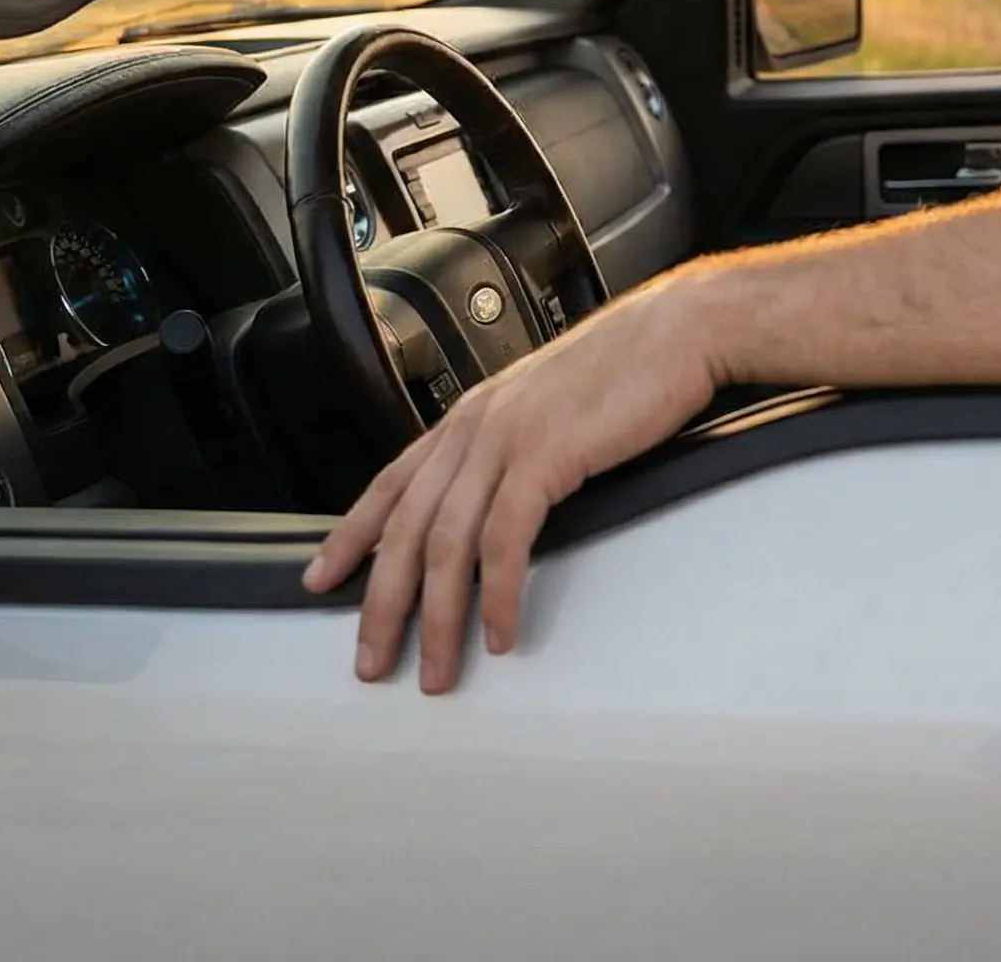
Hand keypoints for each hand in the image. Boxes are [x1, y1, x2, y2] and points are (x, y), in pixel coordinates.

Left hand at [302, 281, 716, 692]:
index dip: (352, 535)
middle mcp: (476, 424)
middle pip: (408, 529)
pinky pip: (505, 541)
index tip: (322, 580)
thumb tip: (500, 495)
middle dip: (383, 604)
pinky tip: (499, 631)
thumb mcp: (551, 401)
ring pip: (447, 544)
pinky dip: (497, 595)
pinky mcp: (546, 455)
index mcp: (473, 411)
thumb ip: (516, 441)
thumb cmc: (630, 363)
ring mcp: (507, 438)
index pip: (392, 481)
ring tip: (438, 670)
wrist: (679, 329)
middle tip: (373, 661)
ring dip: (439, 619)